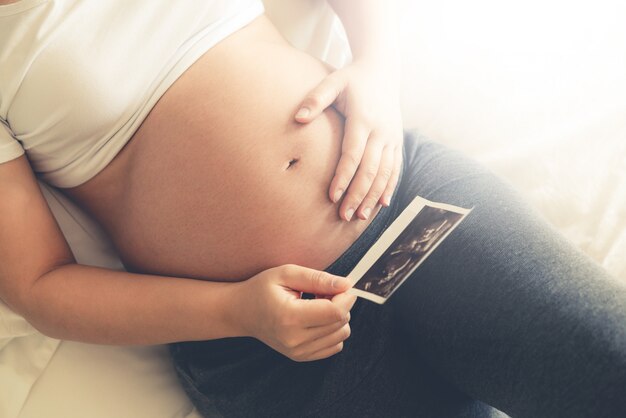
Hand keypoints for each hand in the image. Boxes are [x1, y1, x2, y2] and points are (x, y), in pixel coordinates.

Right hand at [234, 264, 356, 361]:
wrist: (241, 312)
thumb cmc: (262, 289)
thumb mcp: (287, 273)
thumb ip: (317, 278)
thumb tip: (346, 284)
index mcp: (290, 317)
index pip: (335, 312)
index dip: (346, 297)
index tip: (341, 286)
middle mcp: (295, 339)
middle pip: (341, 323)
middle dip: (340, 304)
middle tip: (322, 292)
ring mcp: (298, 352)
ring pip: (341, 335)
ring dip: (337, 317)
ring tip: (317, 305)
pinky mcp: (301, 357)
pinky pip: (335, 345)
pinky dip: (332, 330)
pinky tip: (315, 319)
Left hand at [295, 62, 402, 220]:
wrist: (384, 70)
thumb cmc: (352, 78)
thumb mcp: (333, 81)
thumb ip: (316, 98)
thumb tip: (298, 118)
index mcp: (363, 119)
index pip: (353, 154)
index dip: (343, 177)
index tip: (332, 197)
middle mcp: (381, 131)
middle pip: (370, 169)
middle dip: (357, 194)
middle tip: (344, 216)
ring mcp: (392, 137)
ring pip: (385, 173)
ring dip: (373, 196)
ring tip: (360, 217)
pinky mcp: (397, 141)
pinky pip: (395, 168)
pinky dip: (389, 187)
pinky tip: (381, 205)